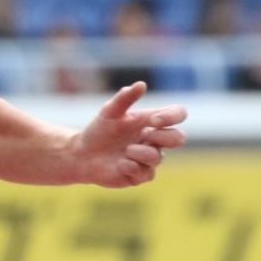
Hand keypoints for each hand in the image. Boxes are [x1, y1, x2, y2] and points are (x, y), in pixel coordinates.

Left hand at [67, 82, 186, 188]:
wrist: (82, 153)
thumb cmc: (99, 130)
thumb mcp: (109, 111)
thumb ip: (125, 98)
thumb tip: (142, 84)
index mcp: (151, 122)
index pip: (177, 115)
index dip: (173, 117)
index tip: (154, 120)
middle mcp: (154, 141)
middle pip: (178, 138)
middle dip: (163, 137)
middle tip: (145, 135)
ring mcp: (148, 159)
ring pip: (159, 158)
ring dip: (142, 153)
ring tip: (126, 151)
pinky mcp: (140, 176)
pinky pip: (146, 174)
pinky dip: (133, 167)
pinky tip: (121, 163)